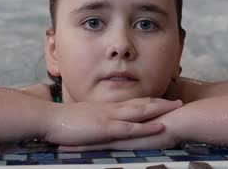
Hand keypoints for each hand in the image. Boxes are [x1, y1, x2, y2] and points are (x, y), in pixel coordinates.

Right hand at [44, 97, 182, 145]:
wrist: (48, 118)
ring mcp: (110, 118)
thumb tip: (96, 123)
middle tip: (179, 100)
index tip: (162, 99)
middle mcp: (111, 109)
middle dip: (161, 102)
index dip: (148, 101)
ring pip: (141, 112)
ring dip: (160, 109)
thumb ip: (92, 120)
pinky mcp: (107, 129)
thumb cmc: (60, 121)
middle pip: (141, 103)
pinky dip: (148, 127)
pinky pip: (132, 128)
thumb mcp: (80, 118)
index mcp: (105, 108)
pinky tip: (161, 126)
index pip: (132, 102)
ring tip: (178, 107)